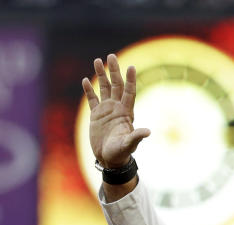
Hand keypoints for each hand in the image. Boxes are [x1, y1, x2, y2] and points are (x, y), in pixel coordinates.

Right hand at [81, 54, 150, 168]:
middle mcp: (117, 108)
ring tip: (97, 61)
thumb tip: (148, 132)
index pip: (129, 92)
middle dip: (114, 71)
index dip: (130, 80)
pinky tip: (85, 80)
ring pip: (103, 88)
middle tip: (111, 56)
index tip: (131, 67)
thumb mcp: (129, 144)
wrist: (109, 159)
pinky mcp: (96, 116)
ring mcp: (106, 111)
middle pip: (116, 85)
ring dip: (101, 75)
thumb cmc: (121, 153)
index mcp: (126, 113)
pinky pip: (92, 99)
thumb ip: (136, 136)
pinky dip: (89, 90)